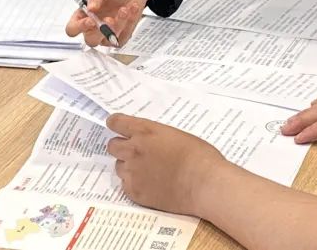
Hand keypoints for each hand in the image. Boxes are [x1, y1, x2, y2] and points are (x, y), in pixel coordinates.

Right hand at [65, 0, 145, 47]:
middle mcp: (92, 29)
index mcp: (82, 17)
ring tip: (124, 8)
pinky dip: (129, 23)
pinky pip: (123, 37)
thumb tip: (91, 7)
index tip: (90, 20)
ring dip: (118, 24)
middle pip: (90, 40)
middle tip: (109, 19)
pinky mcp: (120, 38)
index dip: (79, 27)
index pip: (73, 29)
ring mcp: (106, 36)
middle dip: (100, 31)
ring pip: (109, 39)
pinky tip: (131, 9)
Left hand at [106, 114, 227, 214]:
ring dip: (128, 166)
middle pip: (112, 145)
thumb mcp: (176, 135)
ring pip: (118, 167)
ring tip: (146, 171)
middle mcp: (134, 150)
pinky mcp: (135, 192)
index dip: (115, 124)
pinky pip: (125, 185)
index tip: (116, 126)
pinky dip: (134, 184)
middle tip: (134, 152)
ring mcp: (133, 172)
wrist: (204, 184)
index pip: (116, 122)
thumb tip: (151, 142)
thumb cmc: (198, 156)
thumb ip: (156, 136)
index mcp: (145, 131)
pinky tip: (150, 185)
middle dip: (121, 147)